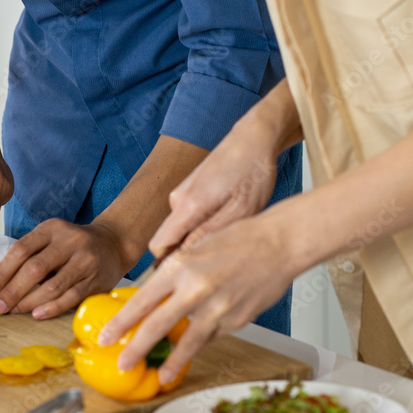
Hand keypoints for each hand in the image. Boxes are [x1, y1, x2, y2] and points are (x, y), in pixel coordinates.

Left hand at [0, 219, 131, 318]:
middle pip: (35, 268)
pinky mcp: (96, 280)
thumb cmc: (73, 245)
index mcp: (52, 228)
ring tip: (15, 310)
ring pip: (53, 286)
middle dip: (13, 290)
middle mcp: (70, 242)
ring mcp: (85, 261)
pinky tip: (37, 314)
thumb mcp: (51, 239)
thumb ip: (29, 256)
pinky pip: (70, 297)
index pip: (21, 249)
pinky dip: (51, 308)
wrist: (113, 244)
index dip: (2, 272)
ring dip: (30, 301)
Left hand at [98, 213, 296, 383]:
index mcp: (180, 267)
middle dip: (136, 349)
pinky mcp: (236, 321)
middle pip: (157, 326)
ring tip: (160, 376)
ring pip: (187, 343)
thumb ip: (175, 274)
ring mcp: (217, 309)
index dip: (122, 323)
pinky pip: (211, 337)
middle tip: (122, 363)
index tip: (107, 337)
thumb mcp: (195, 249)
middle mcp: (195, 289)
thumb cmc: (239, 240)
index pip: (141, 301)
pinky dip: (200, 345)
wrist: (279, 244)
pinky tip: (192, 353)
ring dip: (171, 363)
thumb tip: (155, 296)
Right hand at [149, 87, 293, 257]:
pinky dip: (203, 223)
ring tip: (230, 230)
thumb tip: (187, 257)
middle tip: (221, 253)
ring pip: (181, 229)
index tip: (189, 273)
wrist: (254, 139)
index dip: (169, 264)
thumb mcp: (239, 211)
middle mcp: (177, 199)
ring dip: (199, 236)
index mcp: (187, 206)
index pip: (159, 246)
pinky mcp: (188, 190)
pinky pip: (188, 217)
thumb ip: (209, 235)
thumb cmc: (252, 172)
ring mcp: (181, 193)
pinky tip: (227, 217)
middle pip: (170, 239)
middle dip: (190, 251)